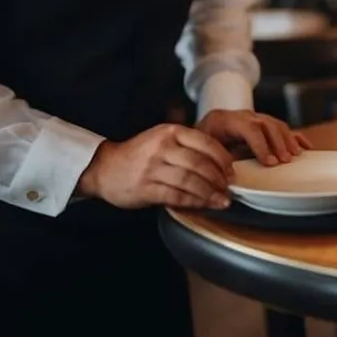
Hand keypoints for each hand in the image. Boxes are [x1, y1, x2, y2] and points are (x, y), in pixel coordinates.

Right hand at [77, 124, 234, 210]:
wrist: (105, 168)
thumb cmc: (139, 155)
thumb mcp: (162, 138)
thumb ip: (187, 144)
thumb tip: (221, 159)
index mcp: (169, 132)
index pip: (205, 142)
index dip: (223, 158)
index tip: (232, 170)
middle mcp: (161, 147)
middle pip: (199, 163)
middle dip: (219, 178)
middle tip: (228, 187)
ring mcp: (152, 168)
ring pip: (190, 181)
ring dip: (210, 193)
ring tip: (222, 200)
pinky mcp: (146, 189)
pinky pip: (176, 196)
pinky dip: (194, 202)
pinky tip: (204, 205)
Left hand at [199, 110, 309, 166]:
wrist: (202, 130)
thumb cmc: (202, 144)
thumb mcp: (204, 151)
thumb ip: (217, 161)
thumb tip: (230, 176)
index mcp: (225, 120)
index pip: (249, 128)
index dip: (261, 145)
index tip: (269, 163)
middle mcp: (243, 116)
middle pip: (266, 124)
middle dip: (278, 143)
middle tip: (285, 160)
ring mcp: (255, 119)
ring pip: (276, 124)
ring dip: (288, 140)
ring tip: (294, 156)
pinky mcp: (263, 125)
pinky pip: (282, 128)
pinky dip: (295, 137)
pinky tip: (305, 147)